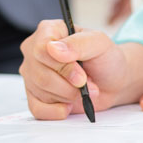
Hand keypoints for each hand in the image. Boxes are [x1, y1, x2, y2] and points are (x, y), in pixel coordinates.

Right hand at [19, 18, 142, 119]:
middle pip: (40, 74)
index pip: (41, 49)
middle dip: (69, 85)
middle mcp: (34, 51)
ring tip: (82, 91)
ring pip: (41, 91)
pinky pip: (37, 109)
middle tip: (87, 83)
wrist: (111, 81)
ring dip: (68, 96)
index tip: (81, 75)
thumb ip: (79, 43)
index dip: (62, 67)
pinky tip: (68, 106)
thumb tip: (53, 49)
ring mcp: (32, 74)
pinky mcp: (35, 95)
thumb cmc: (104, 58)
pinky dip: (56, 112)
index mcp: (48, 31)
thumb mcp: (100, 43)